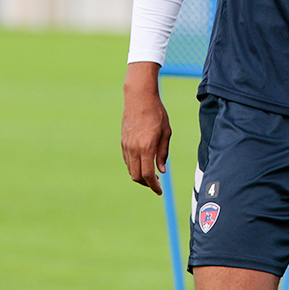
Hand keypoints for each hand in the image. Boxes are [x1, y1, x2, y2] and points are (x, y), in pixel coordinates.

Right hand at [120, 64, 170, 194]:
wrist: (139, 98)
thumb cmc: (157, 113)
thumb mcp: (166, 132)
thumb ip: (163, 153)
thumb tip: (162, 170)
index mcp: (146, 147)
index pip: (148, 175)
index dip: (154, 186)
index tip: (160, 191)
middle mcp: (134, 149)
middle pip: (137, 176)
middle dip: (146, 184)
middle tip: (156, 184)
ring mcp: (126, 145)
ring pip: (130, 169)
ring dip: (140, 176)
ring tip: (151, 175)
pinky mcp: (123, 142)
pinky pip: (127, 160)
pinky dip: (134, 166)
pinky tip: (143, 163)